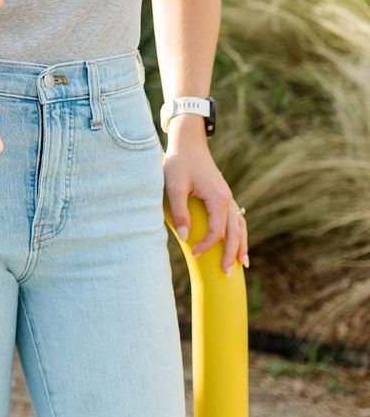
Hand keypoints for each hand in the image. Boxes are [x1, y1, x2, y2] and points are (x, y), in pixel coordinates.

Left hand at [163, 137, 248, 273]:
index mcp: (217, 198)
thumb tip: (183, 236)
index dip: (207, 245)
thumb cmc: (179, 162)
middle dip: (232, 253)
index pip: (217, 231)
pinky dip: (239, 232)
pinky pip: (236, 218)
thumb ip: (179, 210)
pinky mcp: (222, 194)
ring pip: (240, 226)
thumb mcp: (173, 185)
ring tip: (242, 264)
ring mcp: (227, 196)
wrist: (188, 142)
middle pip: (235, 232)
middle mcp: (226, 199)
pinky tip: (237, 241)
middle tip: (228, 274)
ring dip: (241, 245)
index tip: (195, 253)